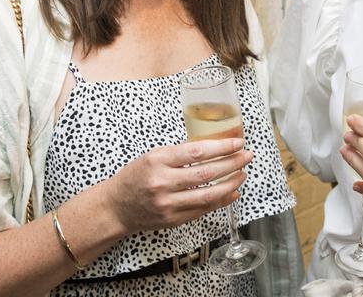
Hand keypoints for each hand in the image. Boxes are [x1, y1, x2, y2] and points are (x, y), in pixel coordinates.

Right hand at [106, 137, 251, 234]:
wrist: (116, 207)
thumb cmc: (134, 177)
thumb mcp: (152, 156)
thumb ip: (179, 154)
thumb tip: (213, 148)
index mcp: (157, 161)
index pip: (196, 152)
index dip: (221, 148)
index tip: (237, 143)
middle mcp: (162, 183)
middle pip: (207, 174)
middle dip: (232, 164)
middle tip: (247, 156)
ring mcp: (168, 204)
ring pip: (209, 195)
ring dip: (231, 183)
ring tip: (242, 174)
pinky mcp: (173, 220)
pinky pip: (203, 210)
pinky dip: (221, 200)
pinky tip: (232, 191)